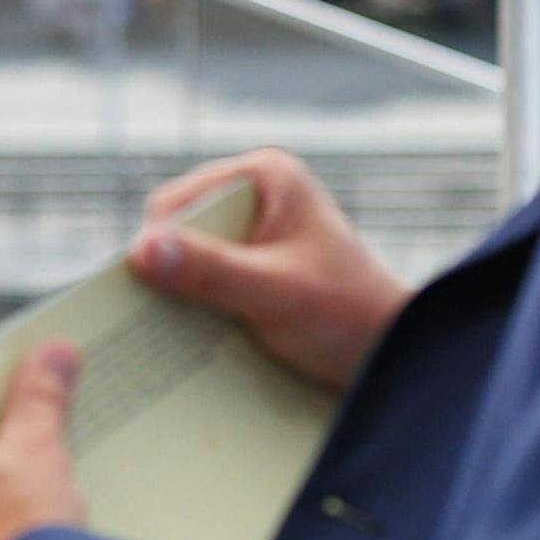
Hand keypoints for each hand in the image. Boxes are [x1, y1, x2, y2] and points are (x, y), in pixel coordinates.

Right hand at [129, 148, 410, 390]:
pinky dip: (200, 306)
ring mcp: (257, 231)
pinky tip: (199, 337)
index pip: (179, 201)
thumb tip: (139, 250)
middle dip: (170, 271)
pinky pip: (208, 280)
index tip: (145, 289)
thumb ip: (212, 270)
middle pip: (181, 229)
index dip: (156, 243)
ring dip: (183, 293)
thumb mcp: (276, 294)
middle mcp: (257, 195)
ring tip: (175, 331)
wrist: (400, 362)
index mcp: (265, 177)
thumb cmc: (350, 318)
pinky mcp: (256, 265)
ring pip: (191, 257)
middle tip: (158, 317)